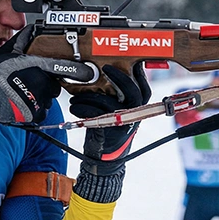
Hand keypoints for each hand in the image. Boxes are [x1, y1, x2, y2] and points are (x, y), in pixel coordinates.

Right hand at [0, 29, 93, 127]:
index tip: (89, 72)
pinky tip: (22, 101)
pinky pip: (40, 111)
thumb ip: (22, 40)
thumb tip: (31, 29)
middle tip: (32, 81)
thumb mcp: (8, 52)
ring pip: (48, 99)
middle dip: (48, 83)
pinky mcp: (33, 114)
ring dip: (40, 96)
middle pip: (55, 85)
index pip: (65, 68)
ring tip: (24, 91)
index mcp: (37, 67)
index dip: (79, 71)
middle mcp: (40, 84)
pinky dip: (34, 108)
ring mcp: (38, 100)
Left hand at [68, 63, 150, 177]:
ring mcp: (123, 122)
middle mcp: (134, 114)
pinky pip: (94, 112)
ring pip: (106, 101)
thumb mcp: (118, 112)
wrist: (104, 157)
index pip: (144, 88)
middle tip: (105, 68)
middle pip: (131, 90)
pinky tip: (74, 107)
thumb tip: (105, 74)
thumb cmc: (109, 129)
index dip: (138, 74)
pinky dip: (81, 107)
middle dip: (118, 76)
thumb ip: (118, 97)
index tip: (125, 62)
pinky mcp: (110, 129)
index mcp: (138, 108)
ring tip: (75, 98)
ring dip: (86, 96)